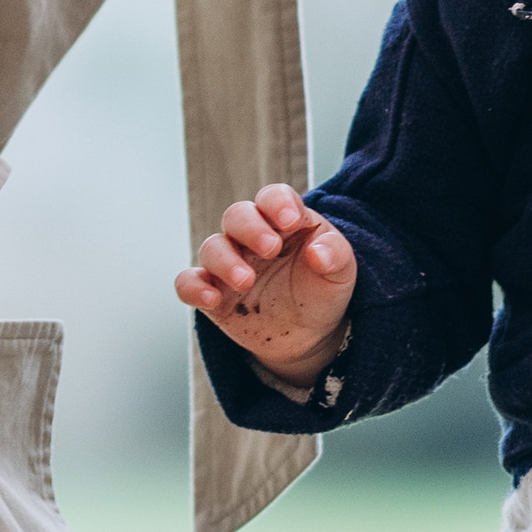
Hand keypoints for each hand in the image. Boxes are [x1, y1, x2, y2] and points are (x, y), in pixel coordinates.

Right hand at [175, 184, 354, 387]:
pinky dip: (193, 288)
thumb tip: (318, 252)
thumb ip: (336, 254)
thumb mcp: (342, 272)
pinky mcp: (213, 292)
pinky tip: (211, 298)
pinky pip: (189, 283)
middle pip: (237, 215)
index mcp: (284, 222)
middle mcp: (252, 236)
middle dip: (250, 228)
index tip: (289, 221)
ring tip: (246, 281)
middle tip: (270, 250)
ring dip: (225, 261)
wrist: (309, 334)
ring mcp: (230, 263)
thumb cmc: (322, 292)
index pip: (273, 197)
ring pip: (212, 247)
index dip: (277, 203)